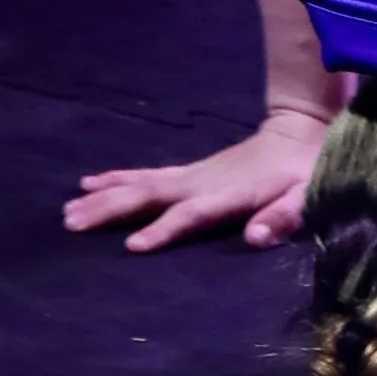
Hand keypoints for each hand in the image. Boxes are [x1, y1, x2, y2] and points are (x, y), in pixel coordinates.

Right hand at [62, 106, 331, 251]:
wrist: (299, 129)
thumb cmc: (304, 170)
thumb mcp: (307, 193)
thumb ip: (285, 215)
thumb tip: (258, 237)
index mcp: (226, 194)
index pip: (189, 215)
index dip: (163, 230)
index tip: (131, 246)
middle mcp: (201, 182)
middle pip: (150, 196)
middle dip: (112, 209)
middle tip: (72, 223)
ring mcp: (192, 174)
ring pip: (140, 185)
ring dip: (105, 197)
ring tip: (69, 209)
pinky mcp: (188, 172)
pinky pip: (145, 175)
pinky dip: (117, 178)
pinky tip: (91, 183)